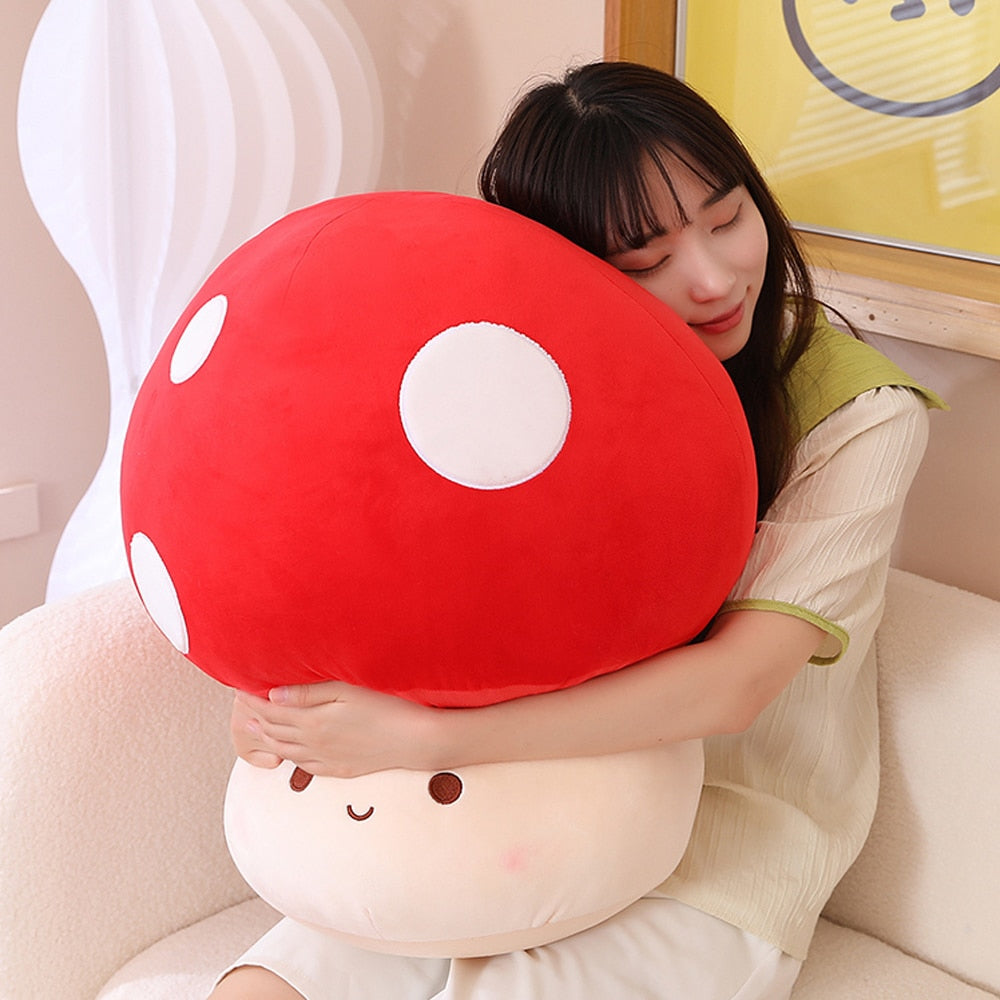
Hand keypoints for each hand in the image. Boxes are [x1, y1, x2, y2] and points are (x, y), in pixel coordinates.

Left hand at [230, 680, 443, 777]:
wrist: (413, 740)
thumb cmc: (384, 707)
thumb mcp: (346, 691)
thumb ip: (308, 694)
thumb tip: (272, 695)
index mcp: (313, 722)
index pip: (271, 710)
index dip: (253, 699)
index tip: (241, 687)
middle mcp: (313, 744)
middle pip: (273, 731)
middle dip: (255, 717)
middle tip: (241, 706)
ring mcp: (325, 760)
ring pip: (284, 750)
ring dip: (266, 738)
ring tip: (253, 728)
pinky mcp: (338, 770)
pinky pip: (303, 767)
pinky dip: (287, 756)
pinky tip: (286, 751)